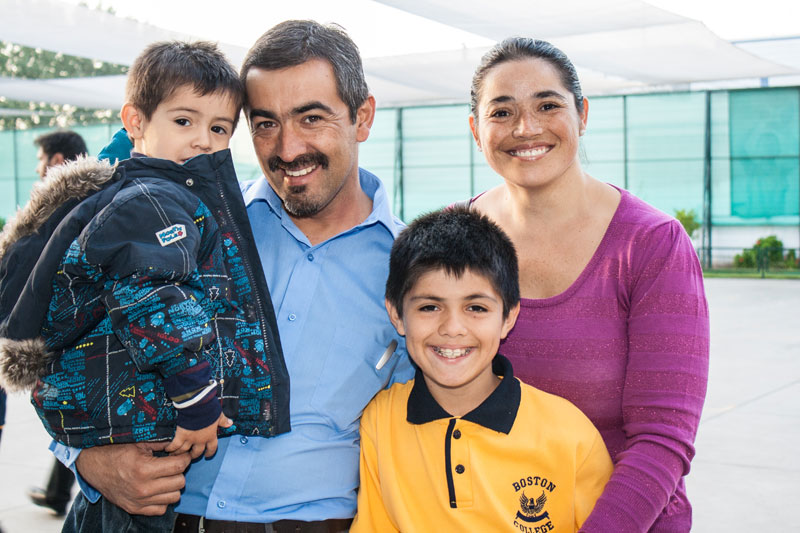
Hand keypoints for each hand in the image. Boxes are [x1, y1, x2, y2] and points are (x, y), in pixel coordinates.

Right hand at [75, 442, 190, 514]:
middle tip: (173, 465)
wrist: (94, 466)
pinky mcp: (134, 509)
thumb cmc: (117, 452)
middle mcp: (142, 488)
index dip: (184, 458)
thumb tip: (180, 442)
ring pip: (174, 497)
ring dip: (173, 486)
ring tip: (166, 477)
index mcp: (144, 469)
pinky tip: (158, 488)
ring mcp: (138, 501)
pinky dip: (163, 499)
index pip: (179, 466)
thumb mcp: (140, 442)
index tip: (182, 455)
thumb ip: (162, 443)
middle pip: (180, 482)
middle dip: (179, 472)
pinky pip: (161, 509)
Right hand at [165, 412, 232, 458]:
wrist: (199, 406)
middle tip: (189, 457)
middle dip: (193, 456)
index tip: (207, 456)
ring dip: (179, 454)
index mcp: (211, 436)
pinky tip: (167, 449)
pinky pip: (174, 445)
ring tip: (175, 456)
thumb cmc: (210, 409)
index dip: (209, 453)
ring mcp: (190, 439)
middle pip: (197, 452)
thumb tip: (230, 423)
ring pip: (184, 451)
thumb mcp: (219, 415)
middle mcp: (200, 440)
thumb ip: (223, 421)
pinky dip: (170, 448)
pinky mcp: (180, 435)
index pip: (212, 448)